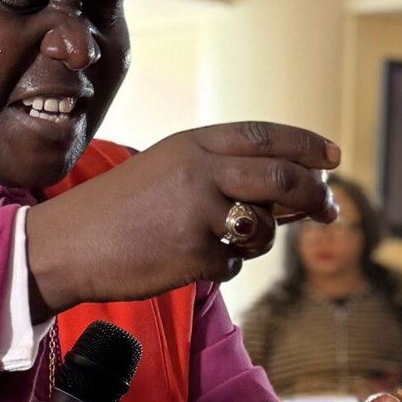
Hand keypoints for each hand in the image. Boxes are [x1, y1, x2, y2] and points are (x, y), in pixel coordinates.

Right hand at [23, 122, 340, 315]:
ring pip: (264, 227)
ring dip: (259, 239)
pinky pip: (233, 264)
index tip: (333, 157)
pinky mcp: (195, 253)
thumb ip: (219, 171)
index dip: (307, 145)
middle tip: (330, 208)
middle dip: (315, 195)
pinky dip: (220, 266)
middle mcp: (202, 172)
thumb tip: (283, 192)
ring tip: (224, 239)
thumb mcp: (166, 168)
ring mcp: (200, 213)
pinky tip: (185, 259)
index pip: (266, 136)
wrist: (67, 243)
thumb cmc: (118, 210)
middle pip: (283, 178)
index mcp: (194, 144)